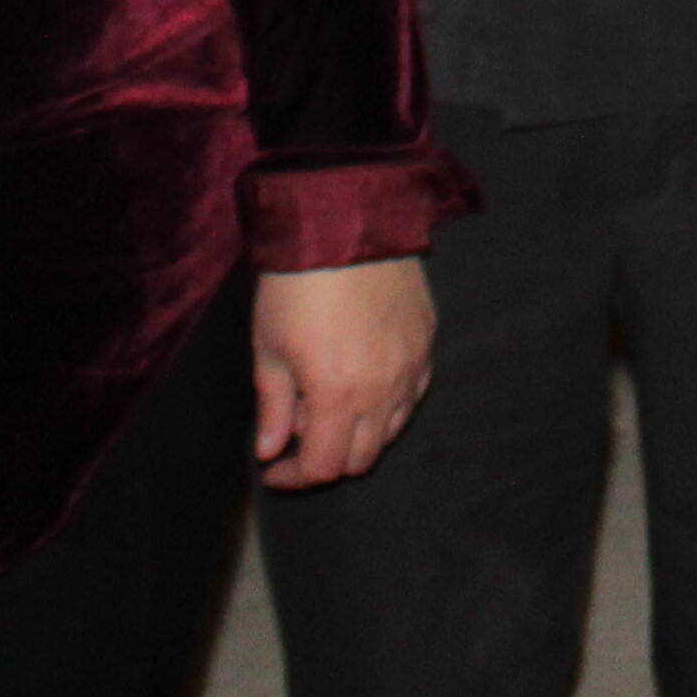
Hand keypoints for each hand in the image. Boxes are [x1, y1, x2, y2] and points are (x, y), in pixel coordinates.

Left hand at [252, 258, 430, 487]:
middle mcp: (384, 390)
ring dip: (359, 432)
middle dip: (326, 457)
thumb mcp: (269, 347)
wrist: (345, 220)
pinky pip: (412, 393)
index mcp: (339, 396)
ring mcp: (412, 365)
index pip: (324, 467)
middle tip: (298, 430)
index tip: (273, 467)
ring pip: (392, 429)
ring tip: (328, 401)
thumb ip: (273, 406)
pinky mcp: (427, 341)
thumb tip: (270, 450)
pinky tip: (363, 380)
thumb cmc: (296, 283)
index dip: (295, 476)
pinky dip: (388, 402)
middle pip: (361, 457)